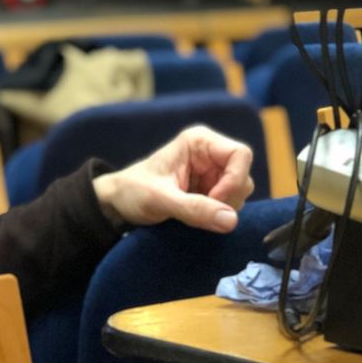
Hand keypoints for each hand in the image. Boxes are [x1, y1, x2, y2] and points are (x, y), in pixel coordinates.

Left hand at [93, 126, 254, 232]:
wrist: (118, 204)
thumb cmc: (133, 192)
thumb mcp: (161, 200)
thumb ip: (195, 209)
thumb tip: (231, 221)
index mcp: (199, 141)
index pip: (240, 154)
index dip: (233, 180)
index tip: (214, 200)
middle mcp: (211, 153)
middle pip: (243, 175)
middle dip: (228, 198)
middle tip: (201, 213)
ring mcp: (212, 173)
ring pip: (240, 192)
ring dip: (223, 208)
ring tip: (193, 214)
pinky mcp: (211, 190)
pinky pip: (230, 204)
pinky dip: (218, 215)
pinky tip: (196, 217)